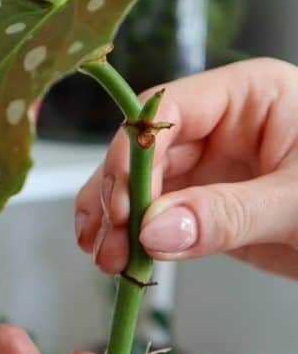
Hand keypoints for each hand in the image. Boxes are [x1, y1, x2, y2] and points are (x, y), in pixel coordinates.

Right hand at [75, 57, 297, 277]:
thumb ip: (229, 214)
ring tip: (103, 256)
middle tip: (108, 243)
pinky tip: (116, 256)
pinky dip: (136, 237)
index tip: (123, 207)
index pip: (169, 110)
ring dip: (115, 220)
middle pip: (146, 149)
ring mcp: (214, 167)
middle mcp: (222, 126)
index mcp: (250, 96)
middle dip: (120, 197)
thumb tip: (157, 231)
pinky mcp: (210, 205)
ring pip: (144, 184)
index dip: (135, 156)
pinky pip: (161, 216)